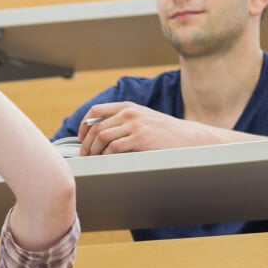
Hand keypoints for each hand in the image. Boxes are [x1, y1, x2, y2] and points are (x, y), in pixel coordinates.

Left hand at [78, 102, 210, 154]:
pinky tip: (108, 160)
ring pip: (102, 137)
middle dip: (86, 143)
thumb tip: (99, 132)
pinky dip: (106, 155)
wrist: (187, 137)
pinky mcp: (140, 138)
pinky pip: (114, 147)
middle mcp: (129, 113)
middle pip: (96, 127)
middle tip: (84, 155)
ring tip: (94, 159)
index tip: (81, 137)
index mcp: (128, 106)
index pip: (96, 111)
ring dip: (93, 150)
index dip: (84, 125)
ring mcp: (135, 125)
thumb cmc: (163, 132)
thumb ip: (123, 120)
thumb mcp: (142, 118)